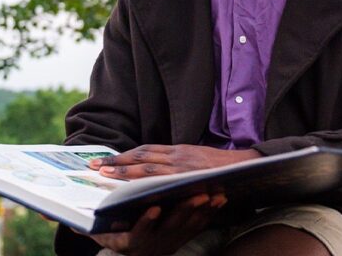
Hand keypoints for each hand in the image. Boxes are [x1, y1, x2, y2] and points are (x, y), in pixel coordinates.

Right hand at [88, 193, 226, 255]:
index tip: (153, 208)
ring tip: (210, 194)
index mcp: (133, 242)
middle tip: (195, 196)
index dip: (146, 222)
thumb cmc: (119, 238)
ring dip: (200, 209)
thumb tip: (56, 218)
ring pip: (188, 224)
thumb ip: (85, 227)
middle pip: (170, 226)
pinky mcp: (185, 235)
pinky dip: (211, 211)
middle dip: (183, 210)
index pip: (140, 232)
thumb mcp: (101, 236)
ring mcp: (172, 240)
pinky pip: (200, 224)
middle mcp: (154, 243)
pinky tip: (220, 199)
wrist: (140, 255)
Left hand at [89, 144, 260, 179]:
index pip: (145, 150)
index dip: (124, 156)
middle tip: (94, 168)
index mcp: (179, 150)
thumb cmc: (222, 167)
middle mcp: (178, 155)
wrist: (246, 166)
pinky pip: (162, 180)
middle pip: (141, 156)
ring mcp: (183, 166)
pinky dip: (144, 183)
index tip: (105, 161)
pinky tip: (130, 190)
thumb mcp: (197, 160)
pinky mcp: (189, 176)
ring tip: (104, 176)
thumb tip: (156, 169)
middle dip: (116, 162)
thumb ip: (178, 164)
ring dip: (124, 171)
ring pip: (147, 167)